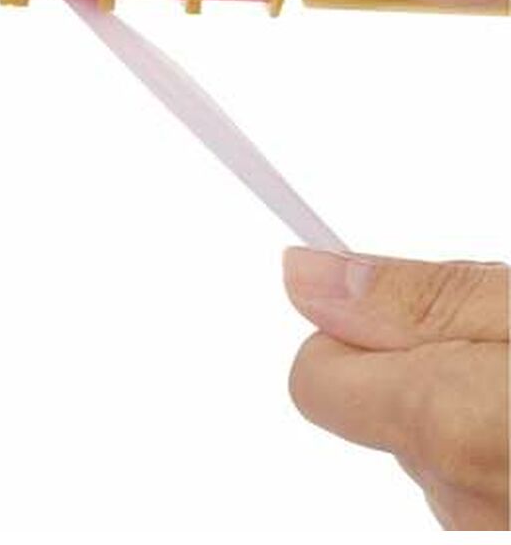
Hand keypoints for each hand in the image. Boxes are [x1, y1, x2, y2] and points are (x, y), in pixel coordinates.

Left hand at [283, 247, 508, 528]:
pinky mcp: (507, 543)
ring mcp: (488, 536)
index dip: (352, 330)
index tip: (388, 302)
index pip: (313, 376)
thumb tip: (305, 277)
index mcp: (448, 424)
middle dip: (429, 367)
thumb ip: (420, 298)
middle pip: (381, 410)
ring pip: (435, 450)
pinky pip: (477, 486)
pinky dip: (498, 451)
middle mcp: (460, 501)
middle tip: (500, 342)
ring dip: (470, 414)